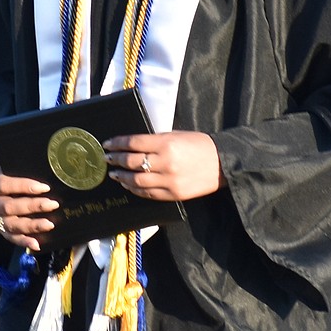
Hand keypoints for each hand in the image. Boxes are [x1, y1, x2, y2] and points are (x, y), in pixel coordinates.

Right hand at [0, 156, 57, 251]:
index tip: (45, 187)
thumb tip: (44, 171)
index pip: (5, 186)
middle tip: (52, 204)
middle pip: (9, 207)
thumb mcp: (4, 165)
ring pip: (11, 224)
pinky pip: (10, 237)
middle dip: (33, 207)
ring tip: (49, 224)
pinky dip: (23, 242)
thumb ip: (19, 169)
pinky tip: (36, 244)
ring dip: (31, 226)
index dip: (25, 187)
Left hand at [103, 130, 223, 200]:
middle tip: (108, 158)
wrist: (222, 163)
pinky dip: (135, 189)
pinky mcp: (173, 194)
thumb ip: (155, 140)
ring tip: (114, 173)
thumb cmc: (199, 145)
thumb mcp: (177, 135)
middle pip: (132, 162)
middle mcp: (165, 162)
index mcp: (166, 143)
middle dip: (116, 160)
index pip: (134, 143)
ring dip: (122, 177)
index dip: (118, 143)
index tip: (108, 144)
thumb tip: (132, 146)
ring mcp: (169, 181)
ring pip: (137, 181)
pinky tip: (128, 184)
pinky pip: (148, 193)